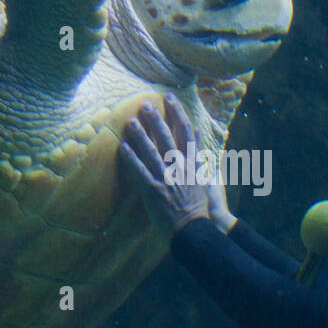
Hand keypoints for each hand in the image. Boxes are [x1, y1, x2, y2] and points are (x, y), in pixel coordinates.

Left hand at [119, 95, 210, 235]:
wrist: (193, 228)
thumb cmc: (198, 206)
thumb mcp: (204, 177)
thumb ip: (200, 154)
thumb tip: (198, 133)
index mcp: (193, 162)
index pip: (186, 131)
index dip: (177, 113)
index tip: (169, 98)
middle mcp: (179, 167)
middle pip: (167, 137)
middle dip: (155, 118)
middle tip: (145, 104)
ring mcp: (166, 178)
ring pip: (152, 151)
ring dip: (140, 134)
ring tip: (130, 121)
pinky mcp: (153, 190)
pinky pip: (140, 170)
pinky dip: (131, 158)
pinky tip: (122, 147)